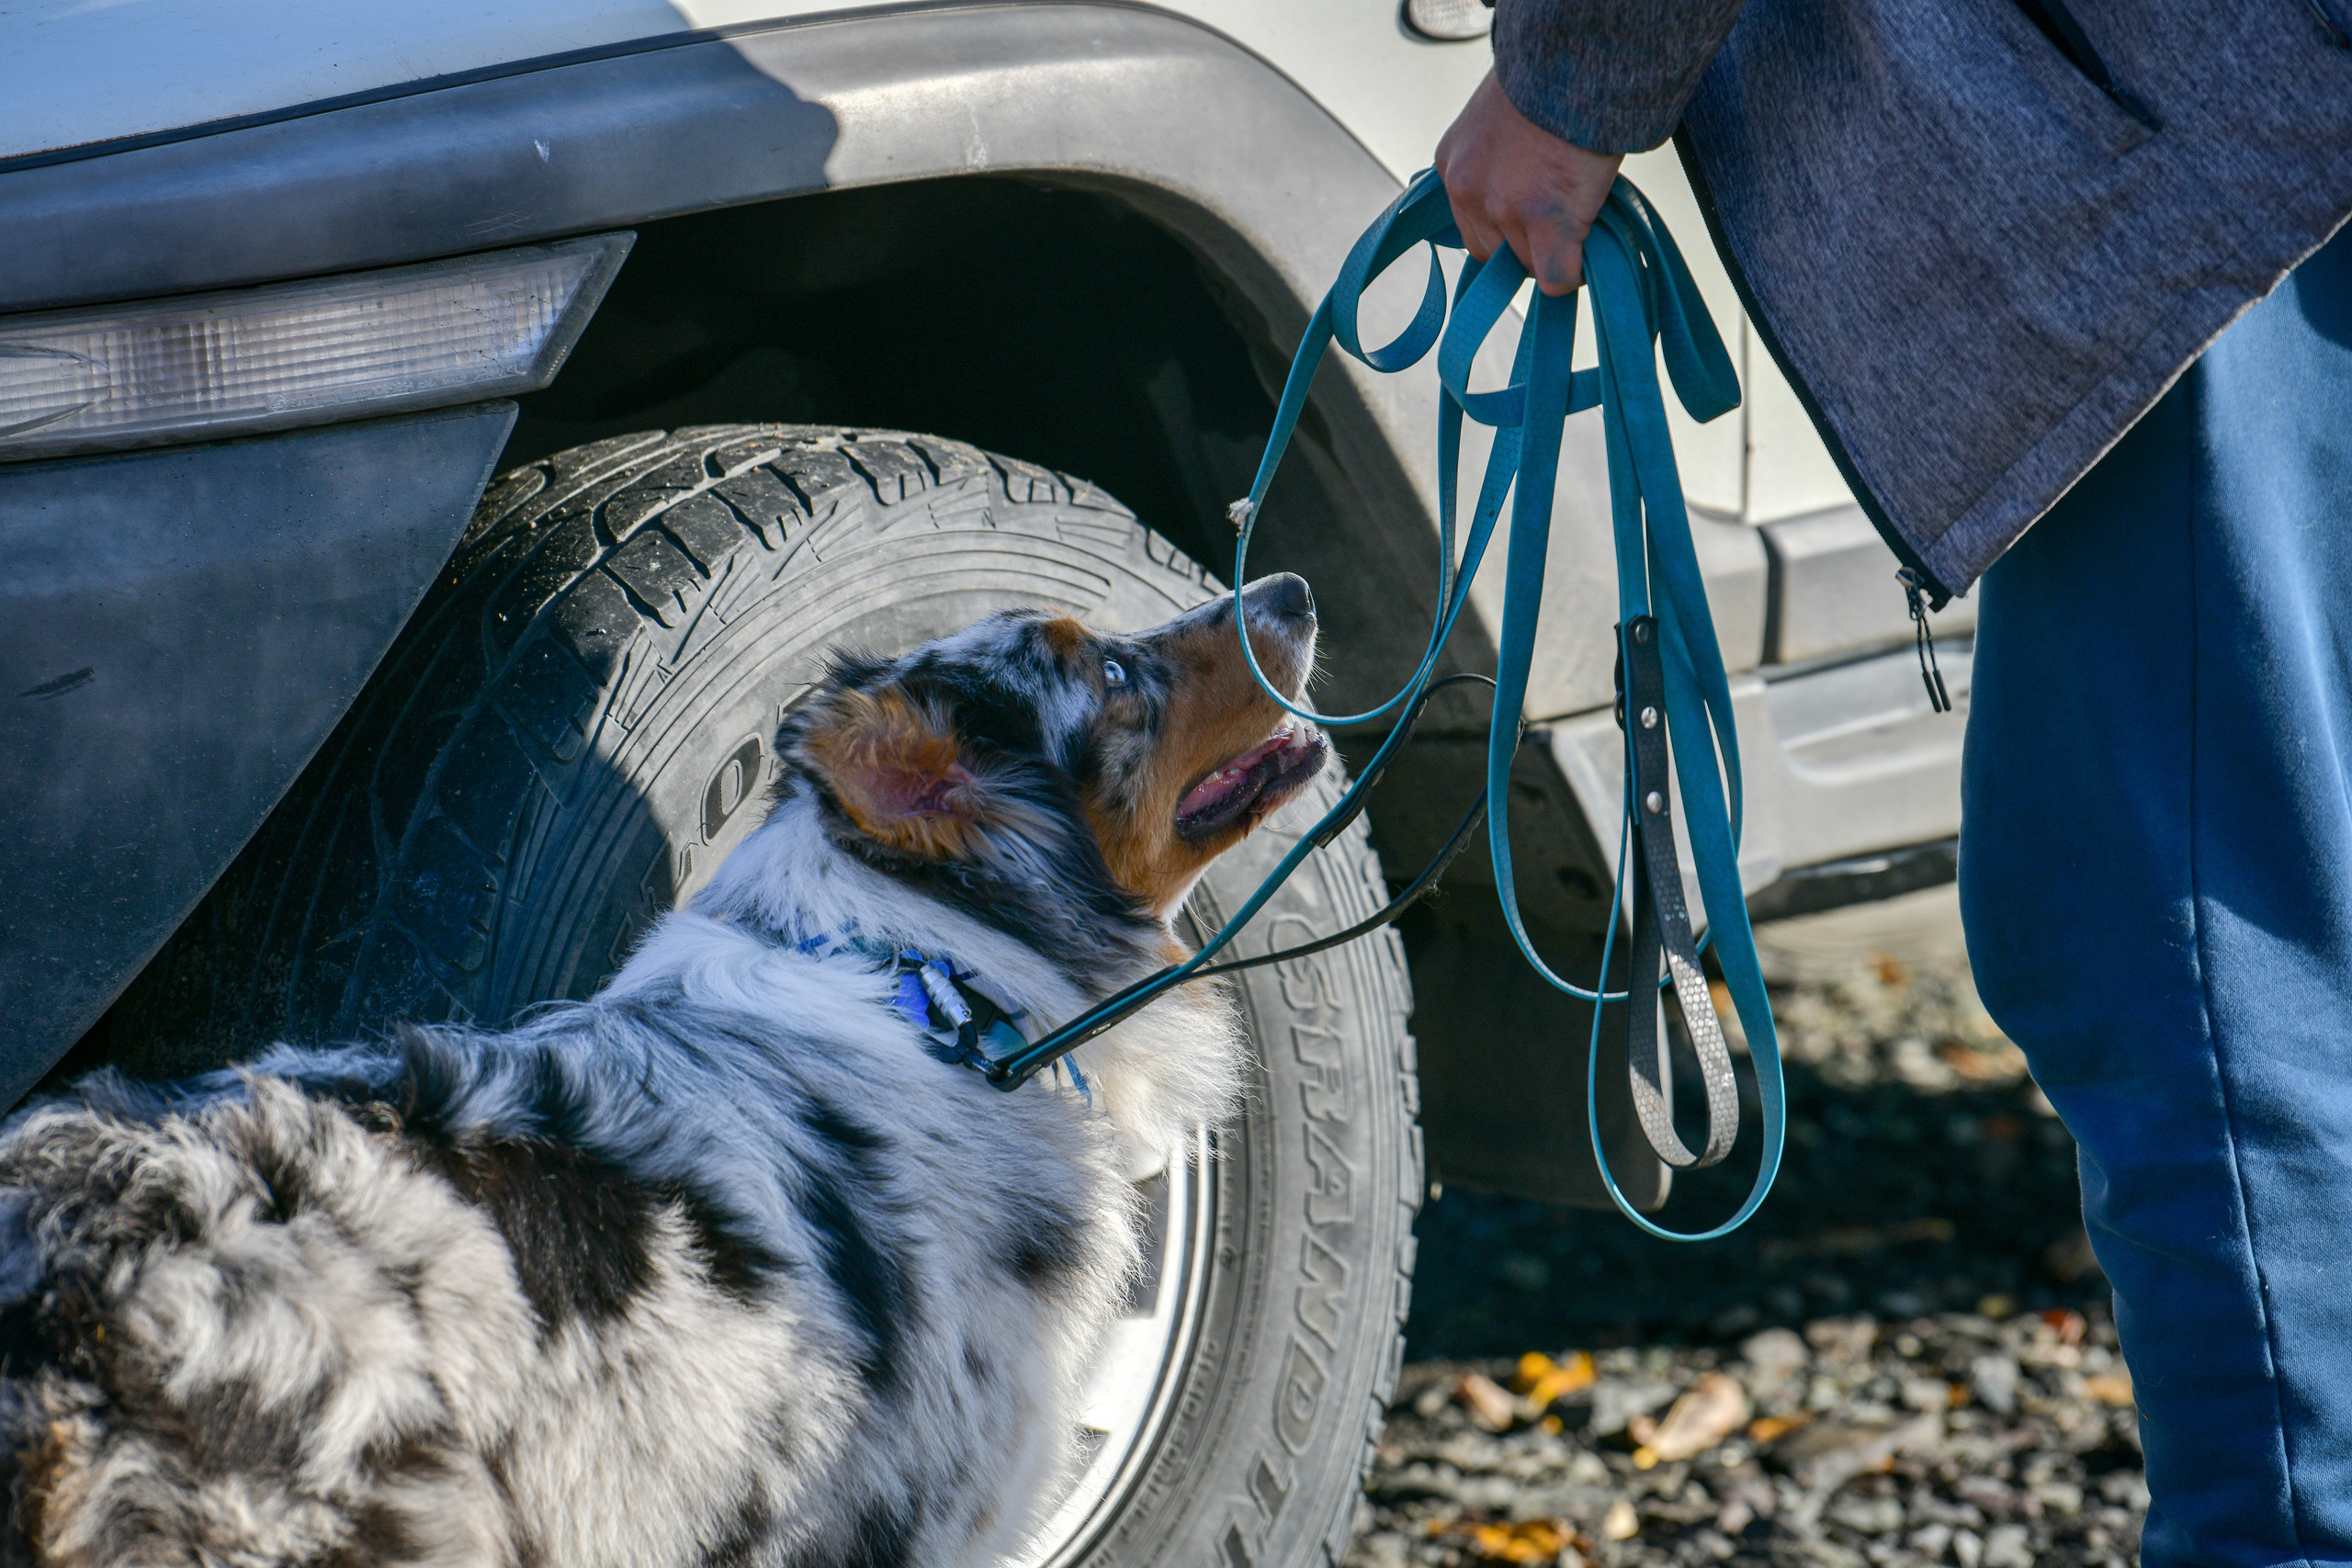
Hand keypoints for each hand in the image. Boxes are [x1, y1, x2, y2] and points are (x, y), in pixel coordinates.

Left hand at [1434, 70, 1624, 296]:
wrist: (1574, 61)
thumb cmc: (1549, 80)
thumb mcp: (1498, 120)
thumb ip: (1496, 162)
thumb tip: (1522, 196)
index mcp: (1453, 165)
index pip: (1471, 226)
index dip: (1505, 231)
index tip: (1529, 224)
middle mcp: (1468, 189)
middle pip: (1494, 254)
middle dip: (1525, 247)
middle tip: (1557, 226)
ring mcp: (1503, 207)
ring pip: (1527, 265)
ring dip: (1554, 253)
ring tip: (1578, 221)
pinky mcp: (1544, 220)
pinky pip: (1556, 277)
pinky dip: (1573, 273)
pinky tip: (1586, 256)